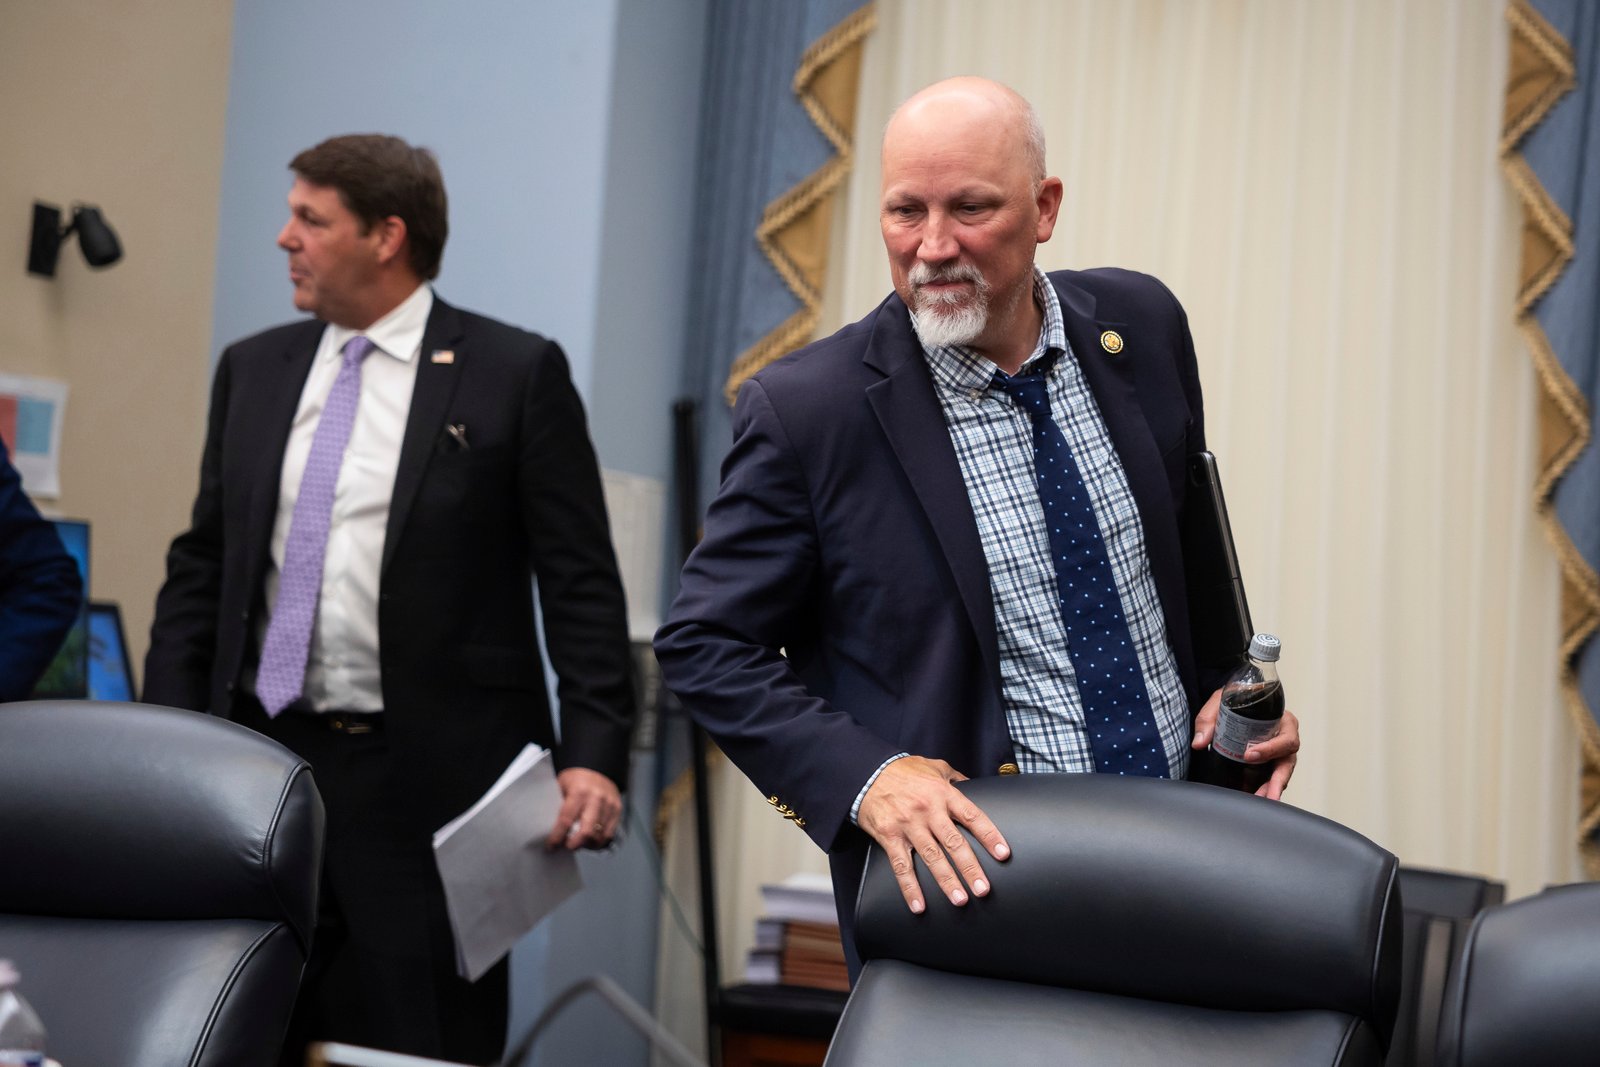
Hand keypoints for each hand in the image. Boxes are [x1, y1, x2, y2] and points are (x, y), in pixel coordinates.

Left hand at [545, 767, 622, 850]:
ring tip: (579, 844)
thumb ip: (558, 806)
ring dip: (587, 845)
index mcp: (579, 792)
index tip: (551, 846)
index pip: (566, 821)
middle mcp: (596, 799)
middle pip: (586, 832)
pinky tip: (591, 841)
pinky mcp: (617, 809)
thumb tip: (550, 829)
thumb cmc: (576, 777)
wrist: (597, 766)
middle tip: (567, 846)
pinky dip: (600, 841)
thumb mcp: (562, 786)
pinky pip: (610, 833)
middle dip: (574, 844)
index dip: (557, 837)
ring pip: (599, 836)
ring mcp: (609, 805)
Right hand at [857, 756, 1009, 913]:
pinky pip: (902, 866)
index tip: (1003, 854)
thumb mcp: (934, 766)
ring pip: (931, 857)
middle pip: (953, 843)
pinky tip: (919, 905)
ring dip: (946, 881)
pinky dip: (910, 888)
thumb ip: (956, 778)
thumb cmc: (903, 771)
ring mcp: (908, 825)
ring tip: (960, 899)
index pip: (972, 817)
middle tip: (983, 889)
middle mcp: (928, 811)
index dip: (989, 836)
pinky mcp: (890, 837)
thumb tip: (975, 787)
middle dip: (970, 868)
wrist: (866, 772)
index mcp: (943, 794)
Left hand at [1191, 688, 1300, 799]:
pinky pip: (1270, 778)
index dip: (1271, 749)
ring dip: (1271, 789)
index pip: (1286, 738)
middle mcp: (1284, 738)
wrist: (1235, 702)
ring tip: (1259, 801)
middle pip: (1288, 762)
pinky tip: (1252, 798)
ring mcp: (1278, 754)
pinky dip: (1262, 789)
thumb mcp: (1220, 702)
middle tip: (1266, 794)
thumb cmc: (1235, 699)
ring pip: (1281, 774)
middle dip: (1278, 780)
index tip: (1249, 755)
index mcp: (1281, 720)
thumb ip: (1208, 720)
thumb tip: (1199, 742)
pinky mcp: (1270, 764)